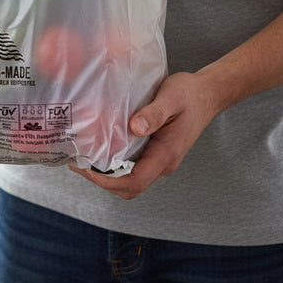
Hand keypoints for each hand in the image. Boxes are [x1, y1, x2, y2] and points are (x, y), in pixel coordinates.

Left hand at [69, 71, 219, 199]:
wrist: (206, 95)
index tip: (84, 169)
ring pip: (130, 179)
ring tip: (83, 156)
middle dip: (101, 181)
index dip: (106, 182)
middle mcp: (162, 163)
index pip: (134, 182)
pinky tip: (100, 146)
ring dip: (106, 174)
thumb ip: (154, 113)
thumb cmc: (189, 94)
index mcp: (165, 155)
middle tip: (76, 163)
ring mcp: (159, 159)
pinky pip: (133, 166)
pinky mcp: (156, 152)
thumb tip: (135, 128)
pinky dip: (114, 164)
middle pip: (129, 187)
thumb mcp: (171, 98)